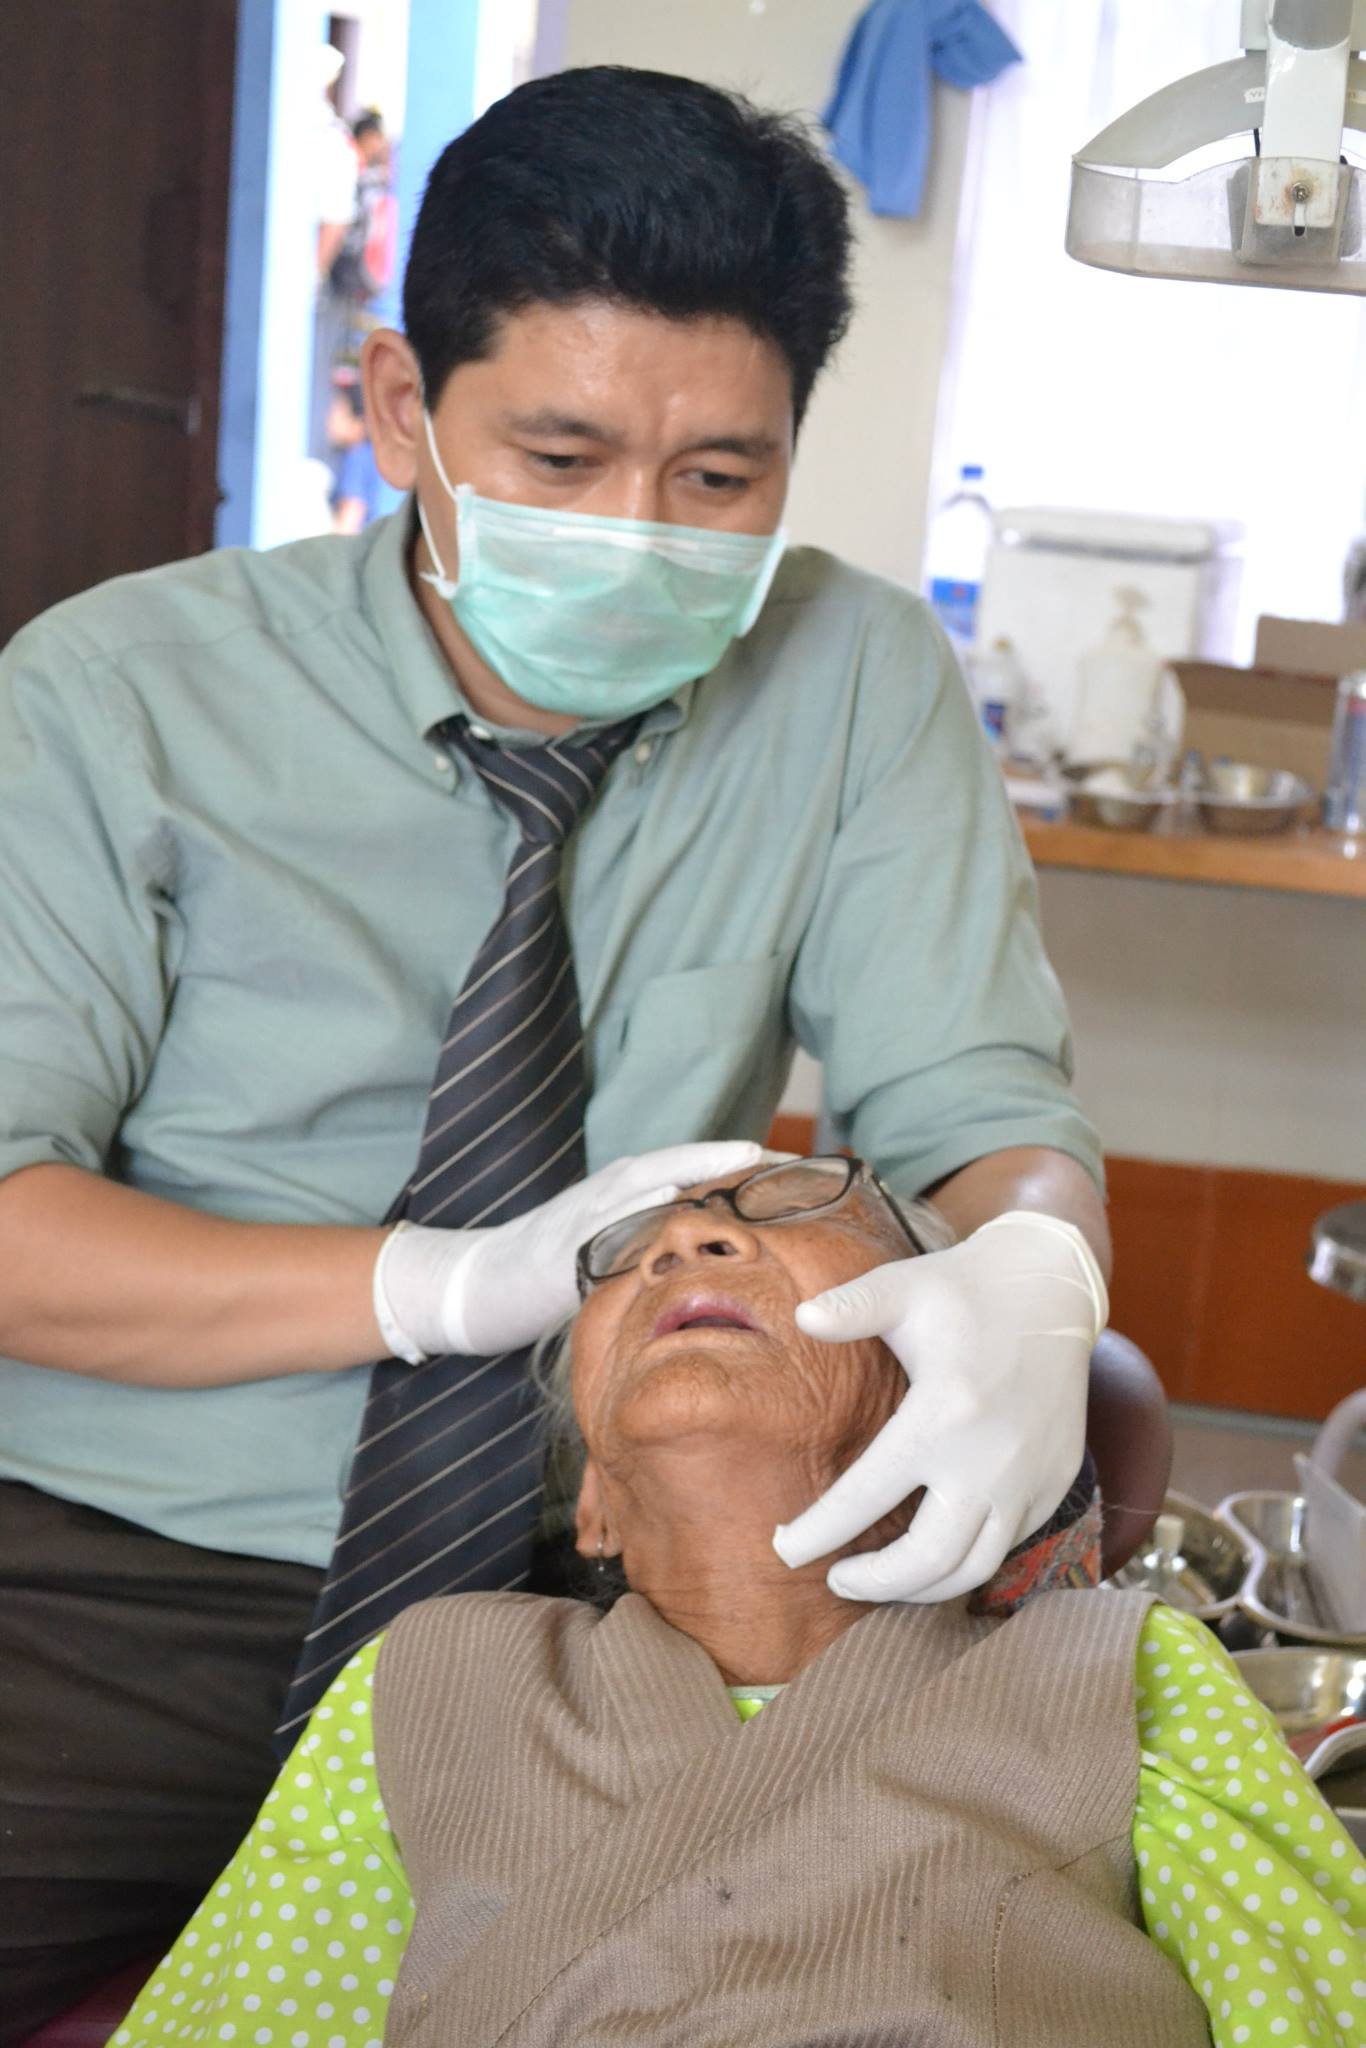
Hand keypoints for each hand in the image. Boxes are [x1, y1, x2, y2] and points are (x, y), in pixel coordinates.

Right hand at [372, 1140, 765, 1361]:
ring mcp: (584, 1216)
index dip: (745, 1165)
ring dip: (696, 1166)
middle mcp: (610, 1192)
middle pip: (681, 1163)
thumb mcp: (616, 1251)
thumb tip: (722, 1248)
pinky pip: (603, 1222)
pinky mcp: (561, 1247)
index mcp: (627, 1193)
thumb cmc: (552, 1271)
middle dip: (735, 1157)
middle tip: (791, 1153)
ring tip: (745, 1154)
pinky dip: (635, 1204)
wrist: (476, 1286)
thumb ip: (659, 1240)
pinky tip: (667, 1193)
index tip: (802, 1162)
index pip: (695, 1171)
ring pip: (646, 1180)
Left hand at [772, 1211, 1107, 1602]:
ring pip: (975, 1569)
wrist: (1055, 1288)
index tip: (783, 1548)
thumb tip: (801, 1317)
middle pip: (926, 1561)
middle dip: (873, 1582)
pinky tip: (935, 1550)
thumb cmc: (965, 1288)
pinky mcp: (1055, 1483)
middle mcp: (989, 1460)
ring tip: (882, 1579)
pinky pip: (1010, 1543)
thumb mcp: (904, 1288)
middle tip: (836, 1578)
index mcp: (940, 1416)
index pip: (863, 1499)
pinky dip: (968, 1560)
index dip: (816, 1533)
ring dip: (922, 1587)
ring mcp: (1029, 1479)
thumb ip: (851, 1307)